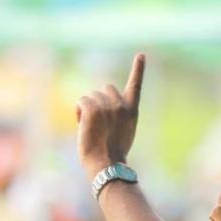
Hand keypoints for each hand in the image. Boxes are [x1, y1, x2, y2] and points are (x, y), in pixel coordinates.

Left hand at [76, 53, 144, 179]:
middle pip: (105, 88)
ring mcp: (107, 106)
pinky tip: (82, 124)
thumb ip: (118, 116)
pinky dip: (78, 112)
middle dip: (99, 100)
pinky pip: (81, 101)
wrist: (107, 164)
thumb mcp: (123, 132)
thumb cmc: (113, 154)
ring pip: (91, 96)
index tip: (141, 55)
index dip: (138, 70)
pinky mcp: (92, 108)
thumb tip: (101, 110)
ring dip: (87, 109)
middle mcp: (121, 105)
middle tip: (98, 123)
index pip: (136, 85)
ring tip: (91, 128)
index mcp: (132, 111)